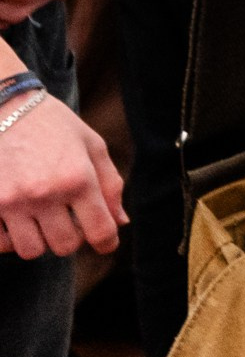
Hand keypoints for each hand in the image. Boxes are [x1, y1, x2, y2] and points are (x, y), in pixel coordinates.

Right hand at [0, 94, 125, 257]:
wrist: (4, 106)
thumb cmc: (53, 125)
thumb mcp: (91, 145)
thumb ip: (110, 184)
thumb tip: (120, 221)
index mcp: (77, 178)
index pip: (100, 230)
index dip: (107, 242)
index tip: (106, 243)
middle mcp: (45, 193)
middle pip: (64, 246)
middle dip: (71, 238)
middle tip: (67, 220)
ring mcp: (11, 201)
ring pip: (31, 250)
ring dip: (39, 239)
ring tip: (40, 218)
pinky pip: (0, 244)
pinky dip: (9, 239)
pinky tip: (15, 220)